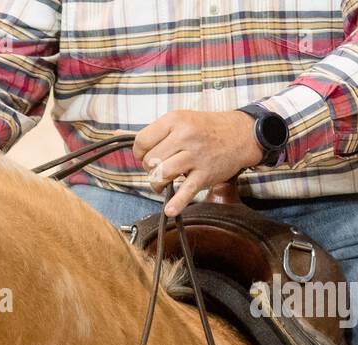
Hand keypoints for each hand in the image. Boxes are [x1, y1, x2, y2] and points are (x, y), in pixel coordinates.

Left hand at [133, 110, 264, 215]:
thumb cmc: (205, 128)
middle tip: (160, 167)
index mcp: (175, 120)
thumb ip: (149, 132)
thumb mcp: (178, 121)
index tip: (148, 156)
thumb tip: (116, 134)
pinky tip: (170, 210)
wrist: (241, 134)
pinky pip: (187, 192)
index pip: (141, 142)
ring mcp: (195, 156)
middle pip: (150, 161)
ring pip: (161, 175)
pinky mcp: (205, 174)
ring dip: (157, 184)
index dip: (139, 153)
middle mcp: (185, 136)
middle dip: (150, 169)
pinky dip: (177, 203)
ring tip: (164, 183)